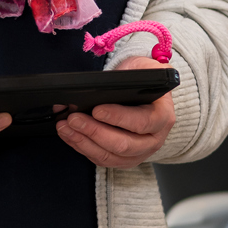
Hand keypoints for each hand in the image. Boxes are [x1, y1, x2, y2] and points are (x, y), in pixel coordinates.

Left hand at [56, 55, 176, 168]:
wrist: (148, 92)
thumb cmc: (144, 79)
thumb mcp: (141, 67)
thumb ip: (126, 74)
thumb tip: (99, 85)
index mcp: (162, 116)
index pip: (142, 122)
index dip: (118, 118)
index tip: (96, 109)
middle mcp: (154, 139)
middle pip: (123, 145)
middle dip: (94, 132)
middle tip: (73, 118)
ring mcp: (139, 153)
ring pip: (110, 156)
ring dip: (83, 142)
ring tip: (64, 127)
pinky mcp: (124, 159)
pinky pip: (102, 159)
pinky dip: (82, 147)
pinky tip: (69, 134)